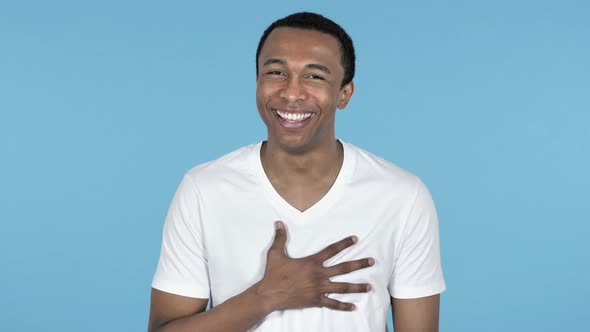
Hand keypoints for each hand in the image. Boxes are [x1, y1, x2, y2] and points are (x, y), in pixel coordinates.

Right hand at [253, 221, 373, 312]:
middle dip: (359, 264)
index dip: (344, 244)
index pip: (331, 250)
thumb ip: (280, 237)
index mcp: (311, 262)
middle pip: (344, 268)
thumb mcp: (275, 253)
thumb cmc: (273, 274)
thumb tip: (279, 223)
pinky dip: (344, 306)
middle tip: (372, 262)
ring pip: (342, 287)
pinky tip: (354, 306)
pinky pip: (333, 304)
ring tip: (369, 286)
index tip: (355, 239)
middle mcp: (319, 275)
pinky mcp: (316, 300)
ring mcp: (319, 289)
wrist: (270, 295)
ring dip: (357, 287)